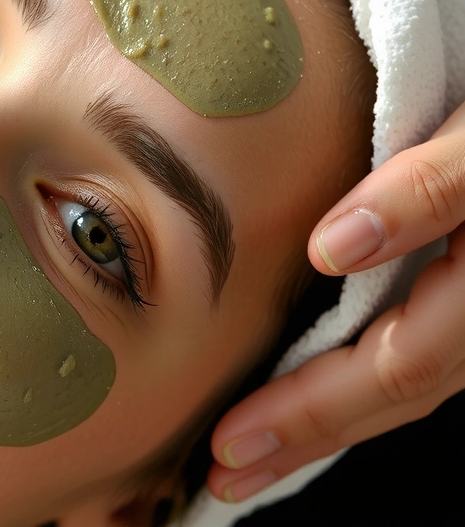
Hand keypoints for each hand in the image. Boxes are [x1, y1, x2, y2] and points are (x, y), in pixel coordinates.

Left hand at [208, 97, 464, 502]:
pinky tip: (308, 390)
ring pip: (406, 378)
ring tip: (252, 456)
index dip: (313, 413)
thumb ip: (432, 187)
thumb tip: (333, 249)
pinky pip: (410, 348)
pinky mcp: (461, 284)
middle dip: (307, 440)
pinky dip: (353, 382)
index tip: (231, 443)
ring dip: (328, 423)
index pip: (396, 368)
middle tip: (224, 479)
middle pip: (396, 393)